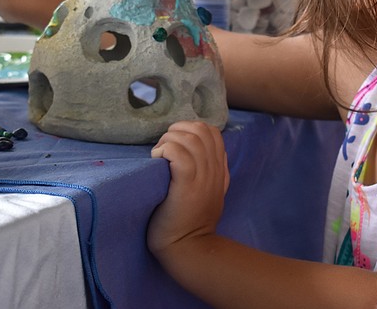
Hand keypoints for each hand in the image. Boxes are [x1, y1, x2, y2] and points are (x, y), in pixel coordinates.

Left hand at [147, 121, 228, 265]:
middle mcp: (214, 169)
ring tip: (158, 156)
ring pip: (188, 138)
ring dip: (168, 140)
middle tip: (163, 148)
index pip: (212, 131)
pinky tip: (156, 161)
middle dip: (177, 131)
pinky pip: (177, 153)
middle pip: (200, 129)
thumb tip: (197, 150)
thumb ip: (210, 171)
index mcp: (219, 169)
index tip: (175, 142)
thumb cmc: (192, 222)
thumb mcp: (211, 192)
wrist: (189, 247)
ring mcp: (202, 176)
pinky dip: (164, 150)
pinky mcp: (186, 184)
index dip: (191, 129)